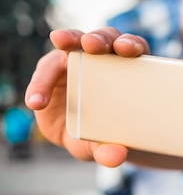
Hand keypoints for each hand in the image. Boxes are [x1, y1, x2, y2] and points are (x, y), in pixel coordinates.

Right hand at [24, 28, 149, 166]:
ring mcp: (78, 60)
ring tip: (61, 42)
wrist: (89, 139)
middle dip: (99, 38)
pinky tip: (37, 100)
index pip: (134, 49)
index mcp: (130, 69)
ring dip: (69, 39)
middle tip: (92, 44)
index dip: (132, 45)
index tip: (128, 51)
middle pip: (106, 38)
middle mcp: (105, 59)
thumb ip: (110, 149)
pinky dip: (41, 84)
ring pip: (75, 42)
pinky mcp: (53, 69)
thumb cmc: (108, 133)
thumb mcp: (107, 143)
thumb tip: (117, 157)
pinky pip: (46, 70)